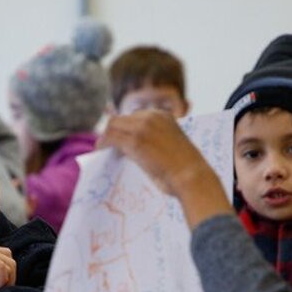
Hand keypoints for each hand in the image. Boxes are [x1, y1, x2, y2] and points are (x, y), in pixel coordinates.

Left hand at [99, 111, 232, 228]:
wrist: (192, 176)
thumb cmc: (187, 168)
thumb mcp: (173, 145)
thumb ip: (158, 140)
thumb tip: (141, 148)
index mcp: (164, 116)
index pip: (135, 116)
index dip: (125, 127)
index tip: (120, 137)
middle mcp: (152, 116)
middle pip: (122, 118)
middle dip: (114, 130)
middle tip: (108, 143)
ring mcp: (143, 127)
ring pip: (114, 125)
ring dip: (107, 137)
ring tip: (102, 146)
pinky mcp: (135, 141)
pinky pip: (111, 138)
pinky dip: (103, 143)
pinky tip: (100, 150)